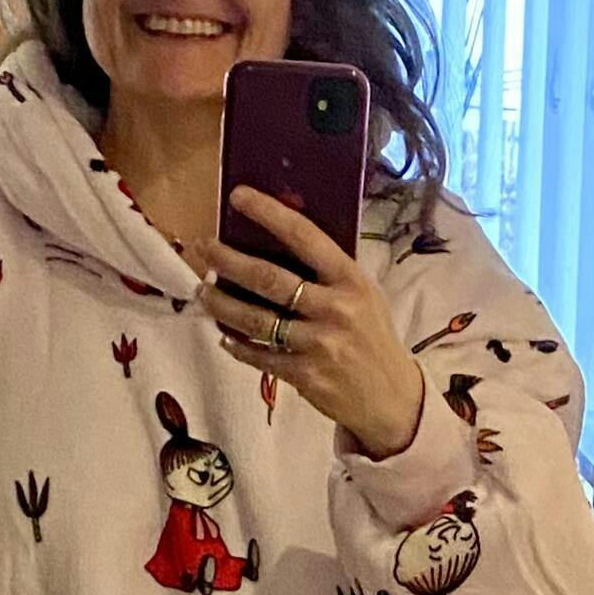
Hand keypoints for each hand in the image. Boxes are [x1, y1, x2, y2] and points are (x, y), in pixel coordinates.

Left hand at [188, 187, 425, 456]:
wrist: (391, 397)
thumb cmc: (372, 338)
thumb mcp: (364, 295)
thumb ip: (328, 274)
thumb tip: (279, 244)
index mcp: (350, 280)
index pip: (304, 237)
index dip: (268, 214)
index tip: (238, 197)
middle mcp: (335, 308)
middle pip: (268, 279)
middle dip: (227, 261)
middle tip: (202, 248)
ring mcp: (318, 344)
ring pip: (255, 320)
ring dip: (221, 305)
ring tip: (202, 292)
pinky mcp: (305, 375)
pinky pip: (259, 356)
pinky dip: (237, 345)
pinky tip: (224, 336)